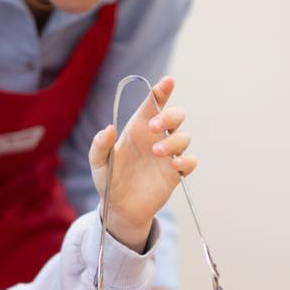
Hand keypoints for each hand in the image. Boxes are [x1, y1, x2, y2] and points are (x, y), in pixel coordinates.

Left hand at [88, 76, 195, 250]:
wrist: (120, 208)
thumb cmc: (109, 180)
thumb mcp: (98, 163)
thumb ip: (100, 145)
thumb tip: (109, 128)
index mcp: (138, 128)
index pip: (153, 103)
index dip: (162, 90)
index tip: (168, 81)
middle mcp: (156, 137)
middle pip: (176, 115)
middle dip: (169, 115)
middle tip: (153, 126)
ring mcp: (168, 155)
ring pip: (184, 137)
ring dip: (173, 141)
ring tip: (156, 152)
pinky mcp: (175, 173)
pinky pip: (191, 161)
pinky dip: (187, 160)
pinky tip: (175, 165)